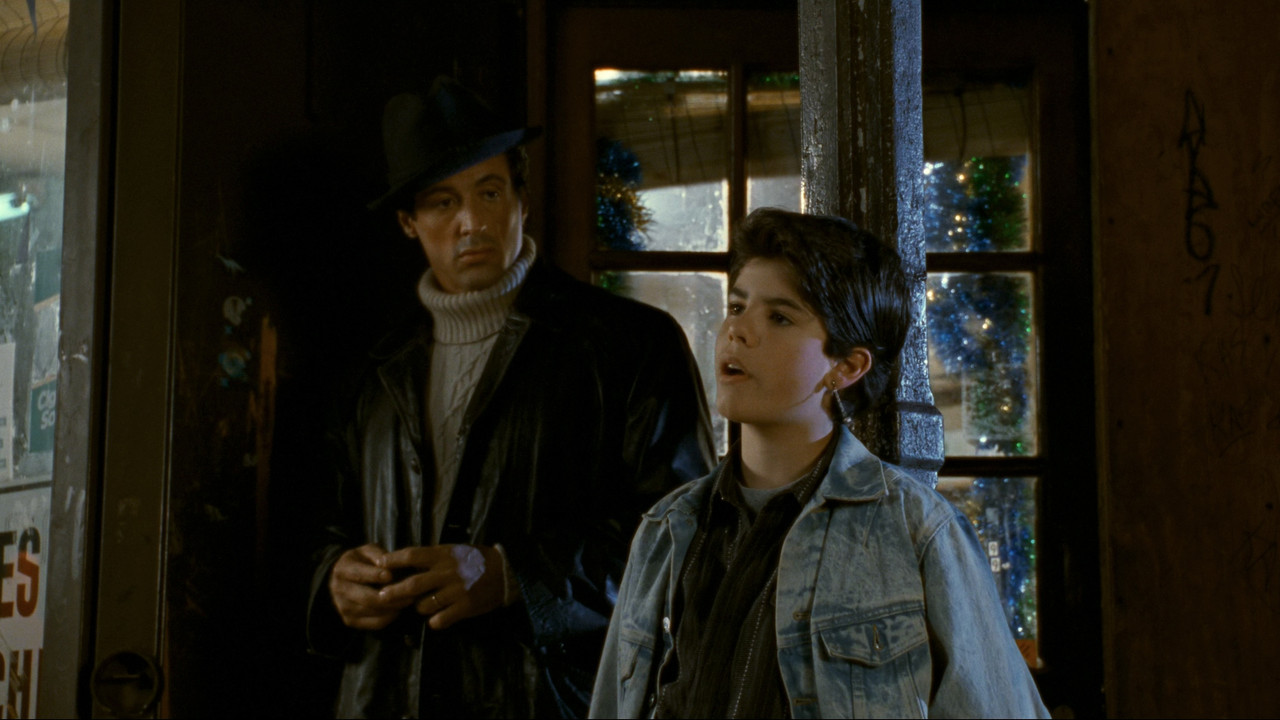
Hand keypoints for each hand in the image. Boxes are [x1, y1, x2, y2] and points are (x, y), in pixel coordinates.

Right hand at [328, 544, 411, 629]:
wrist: (344, 578)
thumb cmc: (363, 561)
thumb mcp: (369, 551)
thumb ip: (379, 555)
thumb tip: (389, 565)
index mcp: (343, 570)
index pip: (359, 574)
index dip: (375, 576)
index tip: (391, 575)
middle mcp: (339, 590)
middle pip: (368, 598)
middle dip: (391, 597)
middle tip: (411, 592)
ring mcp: (343, 608)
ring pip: (374, 612)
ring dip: (394, 607)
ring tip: (410, 599)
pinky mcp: (350, 621)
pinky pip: (376, 623)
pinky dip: (391, 616)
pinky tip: (400, 608)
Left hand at [377, 544, 505, 630]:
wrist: (506, 572)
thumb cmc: (476, 560)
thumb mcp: (454, 551)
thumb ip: (433, 558)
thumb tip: (405, 564)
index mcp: (444, 555)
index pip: (412, 555)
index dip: (393, 560)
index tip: (379, 564)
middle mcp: (448, 572)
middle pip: (413, 583)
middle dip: (394, 592)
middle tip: (381, 597)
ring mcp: (457, 591)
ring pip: (424, 604)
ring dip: (418, 607)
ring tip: (420, 606)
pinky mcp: (465, 607)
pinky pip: (440, 619)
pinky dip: (434, 621)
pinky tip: (436, 619)